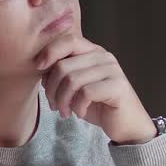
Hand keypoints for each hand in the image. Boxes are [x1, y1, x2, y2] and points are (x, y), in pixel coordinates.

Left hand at [35, 34, 155, 144]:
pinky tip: (79, 113)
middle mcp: (104, 57)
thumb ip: (62, 73)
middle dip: (52, 89)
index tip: (38, 68)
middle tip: (53, 105)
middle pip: (64, 65)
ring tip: (64, 112)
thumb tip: (41, 67)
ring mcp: (112, 70)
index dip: (49, 51)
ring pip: (72, 80)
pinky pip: (85, 93)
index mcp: (93, 51)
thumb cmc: (98, 105)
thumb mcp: (76, 87)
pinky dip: (77, 106)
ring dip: (62, 101)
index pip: (68, 40)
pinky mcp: (118, 86)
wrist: (126, 126)